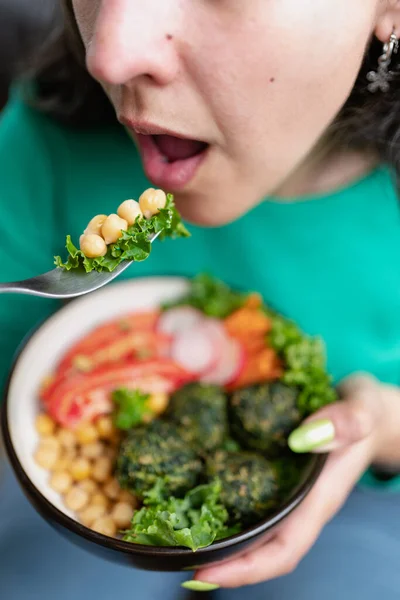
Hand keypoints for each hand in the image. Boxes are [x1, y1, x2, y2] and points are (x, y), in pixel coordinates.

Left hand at [195, 374, 399, 588]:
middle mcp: (295, 503)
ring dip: (212, 533)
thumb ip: (347, 421)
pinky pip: (243, 494)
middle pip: (257, 547)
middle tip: (174, 556)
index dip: (245, 569)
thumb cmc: (362, 411)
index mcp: (317, 499)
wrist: (360, 406)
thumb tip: (305, 437)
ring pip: (247, 524)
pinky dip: (216, 498)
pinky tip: (190, 488)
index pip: (283, 550)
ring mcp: (282, 489)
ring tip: (172, 532)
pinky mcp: (271, 472)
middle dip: (218, 559)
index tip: (203, 574)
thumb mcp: (362, 409)